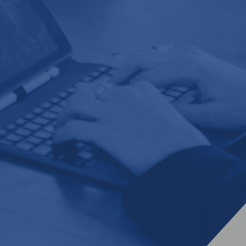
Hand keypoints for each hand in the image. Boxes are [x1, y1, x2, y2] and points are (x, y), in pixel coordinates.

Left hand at [53, 80, 210, 174]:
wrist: (186, 159)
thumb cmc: (184, 145)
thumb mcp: (169, 115)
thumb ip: (149, 111)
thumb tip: (134, 124)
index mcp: (141, 89)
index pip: (109, 87)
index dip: (96, 99)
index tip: (92, 110)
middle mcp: (123, 95)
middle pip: (87, 91)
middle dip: (75, 104)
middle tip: (70, 117)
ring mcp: (111, 113)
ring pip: (74, 105)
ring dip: (63, 117)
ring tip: (60, 129)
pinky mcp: (103, 132)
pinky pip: (72, 129)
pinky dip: (60, 136)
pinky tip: (59, 143)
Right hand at [114, 45, 245, 131]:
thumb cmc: (244, 108)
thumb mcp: (210, 116)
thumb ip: (178, 113)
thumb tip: (149, 114)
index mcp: (188, 67)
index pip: (147, 79)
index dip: (126, 93)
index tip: (108, 106)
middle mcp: (185, 54)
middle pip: (141, 59)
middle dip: (120, 75)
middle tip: (103, 94)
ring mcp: (189, 53)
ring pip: (148, 57)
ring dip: (131, 72)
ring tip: (115, 91)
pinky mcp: (192, 58)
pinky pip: (159, 61)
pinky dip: (144, 71)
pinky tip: (138, 87)